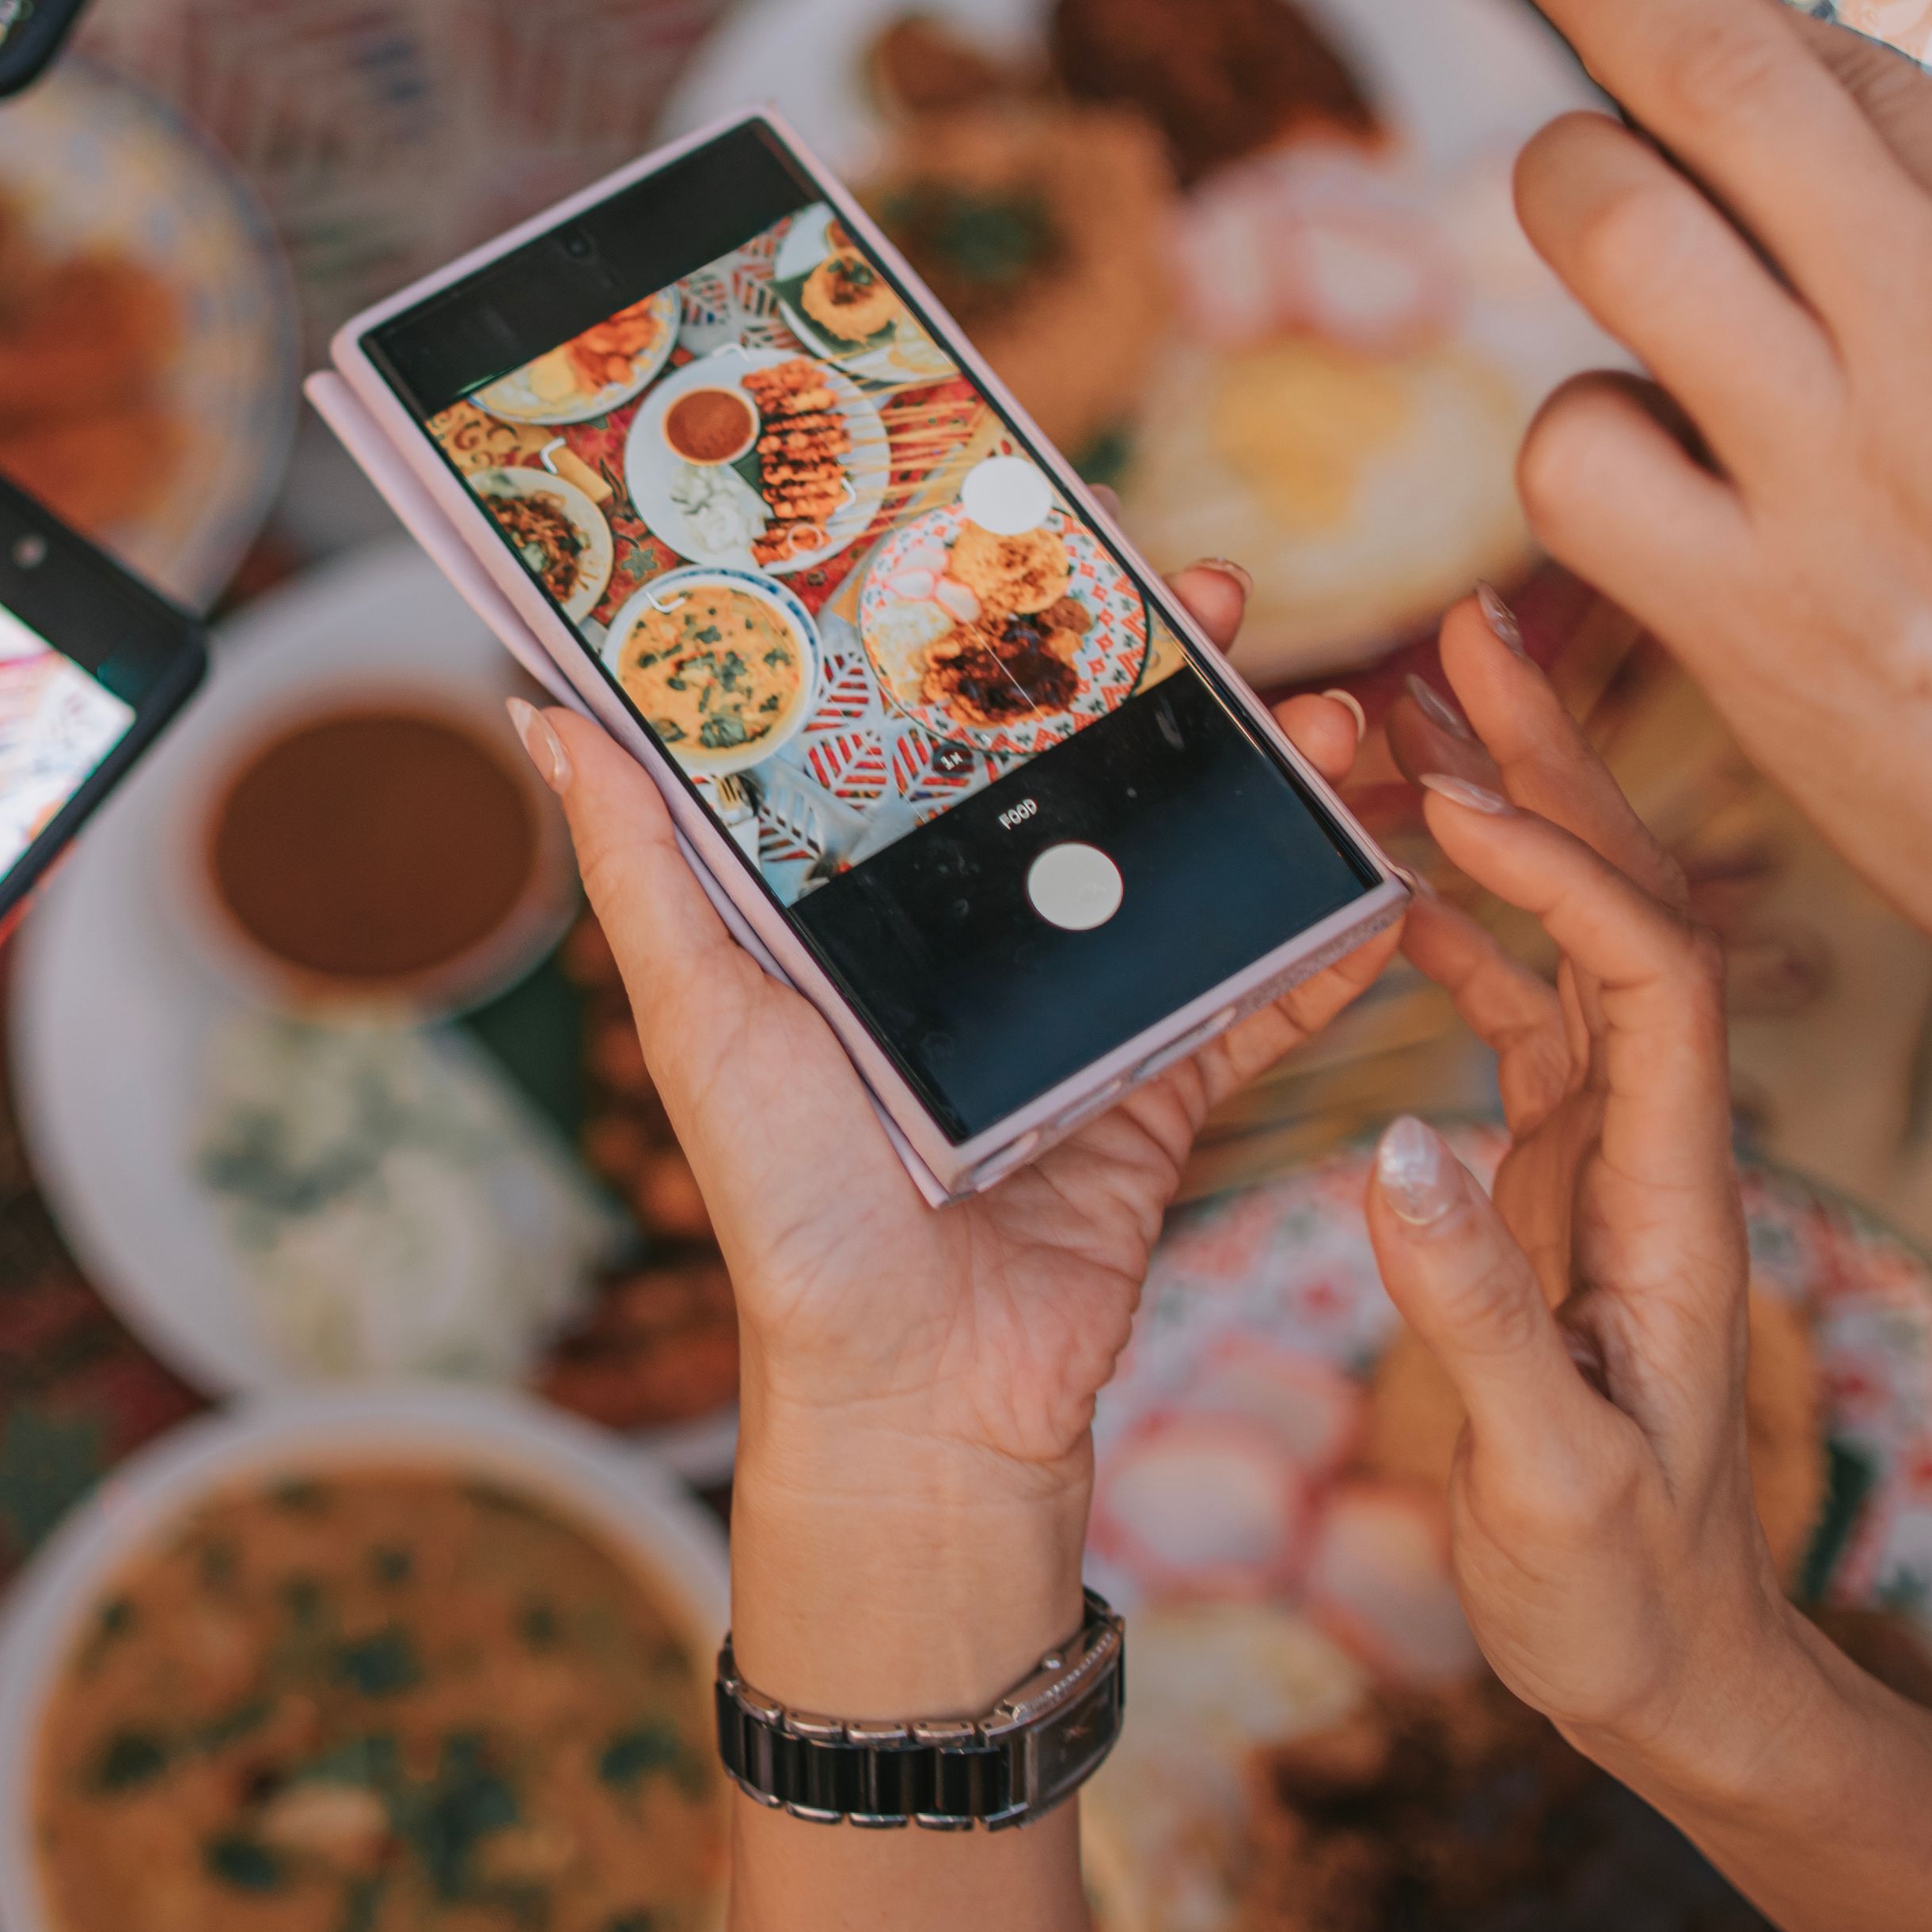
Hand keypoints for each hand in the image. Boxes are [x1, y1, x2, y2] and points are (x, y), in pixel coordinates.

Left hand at [517, 569, 1398, 1698]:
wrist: (912, 1396)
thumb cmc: (787, 1209)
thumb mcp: (700, 1011)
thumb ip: (641, 865)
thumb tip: (545, 709)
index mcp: (858, 909)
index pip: (926, 732)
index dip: (988, 634)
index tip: (1043, 535)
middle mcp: (968, 941)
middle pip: (1075, 773)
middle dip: (1157, 677)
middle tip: (1222, 592)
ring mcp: (1074, 1010)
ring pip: (1186, 862)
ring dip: (1267, 781)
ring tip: (1333, 714)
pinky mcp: (1157, 1095)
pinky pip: (1258, 999)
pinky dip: (1329, 940)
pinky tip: (1385, 873)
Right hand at [1353, 598, 1793, 1777]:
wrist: (1678, 1673)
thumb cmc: (1621, 1598)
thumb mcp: (1546, 1478)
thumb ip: (1475, 1318)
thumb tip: (1391, 1148)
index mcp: (1671, 1200)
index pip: (1649, 976)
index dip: (1564, 871)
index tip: (1452, 803)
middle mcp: (1658, 1149)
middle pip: (1631, 905)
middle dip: (1555, 763)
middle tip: (1463, 632)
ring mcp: (1615, 1157)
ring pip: (1577, 940)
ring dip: (1508, 816)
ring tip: (1421, 703)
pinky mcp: (1565, 1183)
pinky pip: (1527, 1014)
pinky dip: (1466, 926)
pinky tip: (1396, 877)